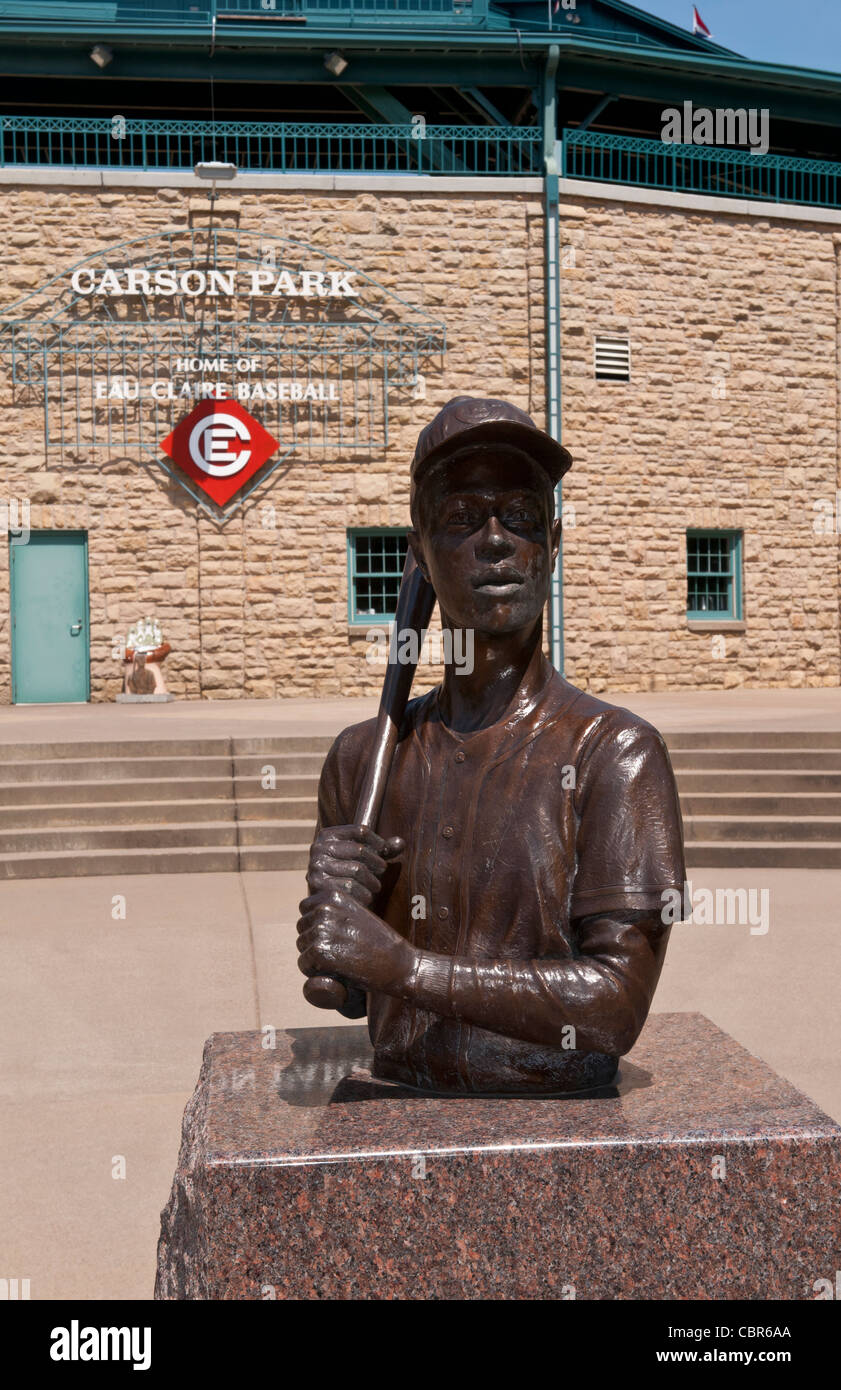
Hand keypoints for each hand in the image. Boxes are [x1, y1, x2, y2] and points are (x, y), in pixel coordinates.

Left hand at [296, 887, 416, 997]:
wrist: (397, 964)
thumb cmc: (379, 943)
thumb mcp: (357, 913)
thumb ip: (334, 910)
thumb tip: (308, 915)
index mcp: (333, 895)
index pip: (305, 908)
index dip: (316, 925)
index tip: (336, 935)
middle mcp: (324, 908)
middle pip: (302, 928)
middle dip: (315, 941)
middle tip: (342, 951)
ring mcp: (321, 929)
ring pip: (302, 947)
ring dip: (316, 957)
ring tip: (343, 959)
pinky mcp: (320, 951)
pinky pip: (304, 964)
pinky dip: (316, 972)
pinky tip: (338, 970)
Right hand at [306, 824, 404, 905]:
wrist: (327, 901)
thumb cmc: (349, 874)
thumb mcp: (363, 858)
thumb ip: (381, 849)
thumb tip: (401, 843)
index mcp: (327, 835)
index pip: (360, 830)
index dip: (378, 842)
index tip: (384, 852)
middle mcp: (318, 848)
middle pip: (360, 850)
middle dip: (377, 863)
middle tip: (382, 871)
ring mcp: (316, 867)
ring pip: (357, 870)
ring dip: (373, 881)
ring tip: (374, 886)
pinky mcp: (319, 886)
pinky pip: (351, 887)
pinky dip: (364, 894)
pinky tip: (364, 896)